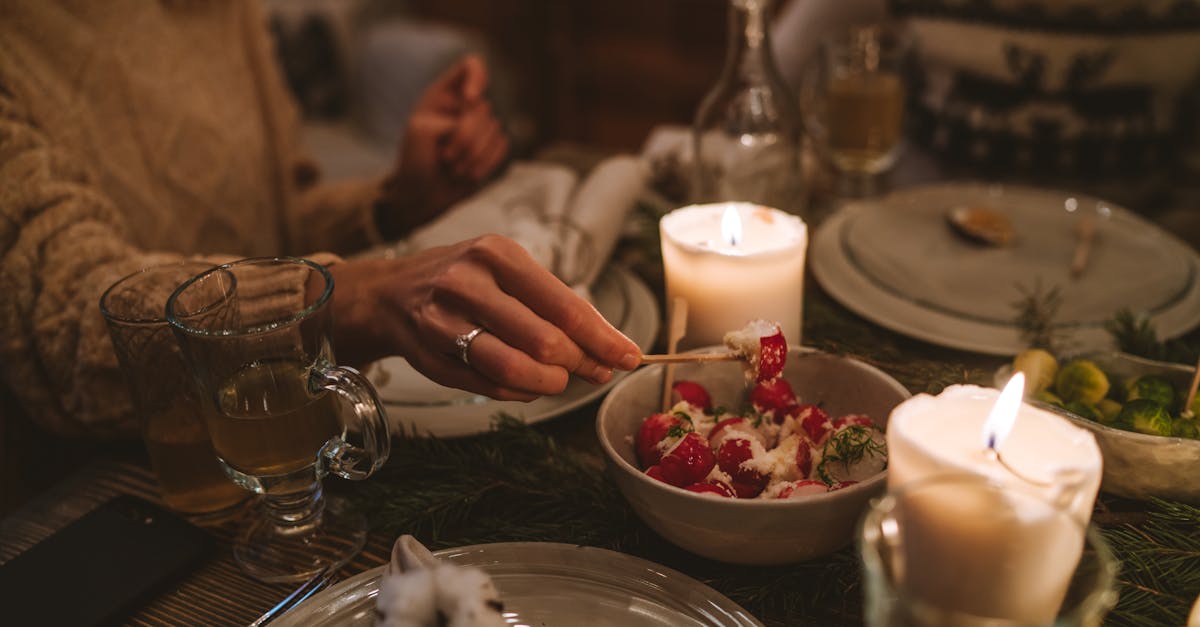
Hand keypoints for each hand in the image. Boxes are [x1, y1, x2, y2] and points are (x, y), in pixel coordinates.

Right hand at [328, 235, 641, 400]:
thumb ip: (554, 305)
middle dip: (579, 363)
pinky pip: (488, 385)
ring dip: (549, 384)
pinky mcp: (430, 357)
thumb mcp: (507, 270)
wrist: (390, 293)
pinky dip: (519, 392)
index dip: (602, 338)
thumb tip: (609, 348)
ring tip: (560, 381)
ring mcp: (442, 322)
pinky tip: (529, 386)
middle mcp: (466, 283)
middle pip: (544, 342)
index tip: (629, 356)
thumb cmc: (467, 280)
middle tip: (596, 372)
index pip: (564, 305)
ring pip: (513, 368)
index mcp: (496, 254)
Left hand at [383, 55, 509, 232]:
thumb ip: (451, 119)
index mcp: (445, 94)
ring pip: (495, 130)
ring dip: (472, 155)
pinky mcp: (492, 148)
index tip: (469, 99)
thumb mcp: (420, 132)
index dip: (477, 78)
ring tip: (452, 168)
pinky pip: (502, 147)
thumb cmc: (414, 162)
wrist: (422, 195)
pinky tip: (467, 173)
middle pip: (483, 108)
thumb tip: (483, 126)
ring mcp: (481, 127)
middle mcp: (466, 107)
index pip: (472, 66)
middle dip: (465, 137)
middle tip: (445, 157)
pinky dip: (484, 164)